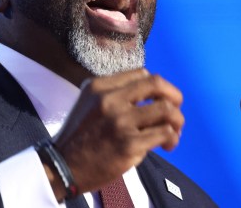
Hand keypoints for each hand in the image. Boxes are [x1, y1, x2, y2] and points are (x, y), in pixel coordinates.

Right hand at [49, 68, 183, 196]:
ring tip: (174, 132)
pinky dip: (172, 138)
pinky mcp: (129, 144)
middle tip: (176, 109)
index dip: (157, 87)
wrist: (63, 167)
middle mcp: (110, 99)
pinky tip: (167, 145)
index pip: (141, 74)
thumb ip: (114, 94)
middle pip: (157, 84)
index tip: (159, 99)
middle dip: (174, 95)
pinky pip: (165, 133)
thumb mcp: (89, 103)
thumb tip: (150, 94)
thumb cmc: (80, 137)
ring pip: (166, 109)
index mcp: (100, 86)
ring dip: (177, 120)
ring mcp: (120, 121)